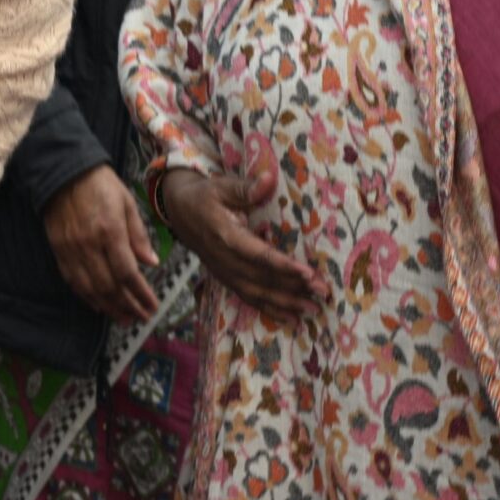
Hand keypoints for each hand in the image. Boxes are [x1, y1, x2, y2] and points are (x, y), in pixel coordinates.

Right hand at [41, 166, 160, 324]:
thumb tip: (151, 263)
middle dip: (127, 306)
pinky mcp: (57, 250)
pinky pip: (72, 280)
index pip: (127, 272)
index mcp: (110, 231)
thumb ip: (138, 235)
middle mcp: (88, 244)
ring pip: (89, 288)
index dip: (140, 294)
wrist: (63, 172)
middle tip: (140, 318)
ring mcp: (70, 249)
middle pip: (109, 286)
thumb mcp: (127, 203)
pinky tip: (98, 305)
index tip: (152, 306)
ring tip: (123, 318)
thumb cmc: (100, 185)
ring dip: (108, 307)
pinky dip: (86, 296)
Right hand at [158, 163, 319, 323]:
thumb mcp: (220, 186)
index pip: (256, 253)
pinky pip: (248, 297)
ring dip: (285, 303)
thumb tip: (269, 179)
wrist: (178, 211)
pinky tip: (292, 319)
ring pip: (256, 292)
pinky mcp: (225, 278)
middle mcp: (223, 258)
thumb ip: (244, 188)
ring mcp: (223, 271)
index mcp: (223, 234)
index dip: (281, 265)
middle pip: (260, 277)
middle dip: (292, 287)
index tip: (307, 272)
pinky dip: (270, 310)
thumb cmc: (204, 196)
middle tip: (322, 291)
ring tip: (313, 310)